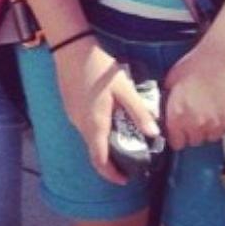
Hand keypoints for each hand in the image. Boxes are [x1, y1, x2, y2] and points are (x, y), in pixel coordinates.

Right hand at [54, 37, 160, 184]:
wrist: (70, 47)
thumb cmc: (98, 68)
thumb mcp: (123, 88)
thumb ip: (138, 111)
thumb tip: (154, 133)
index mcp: (95, 124)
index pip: (99, 161)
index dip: (112, 175)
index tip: (126, 179)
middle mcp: (80, 124)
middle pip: (94, 152)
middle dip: (111, 160)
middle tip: (130, 156)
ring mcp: (72, 115)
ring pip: (89, 138)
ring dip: (104, 143)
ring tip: (123, 134)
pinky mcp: (69, 106)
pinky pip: (84, 126)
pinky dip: (97, 130)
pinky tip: (108, 115)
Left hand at [163, 38, 224, 148]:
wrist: (224, 59)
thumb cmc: (198, 64)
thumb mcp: (174, 78)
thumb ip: (170, 96)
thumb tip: (169, 103)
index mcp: (178, 115)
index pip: (176, 142)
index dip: (176, 136)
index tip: (178, 131)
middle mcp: (196, 125)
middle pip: (193, 141)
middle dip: (192, 132)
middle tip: (194, 116)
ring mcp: (216, 126)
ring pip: (210, 137)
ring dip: (207, 129)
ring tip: (209, 111)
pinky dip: (223, 124)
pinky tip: (221, 108)